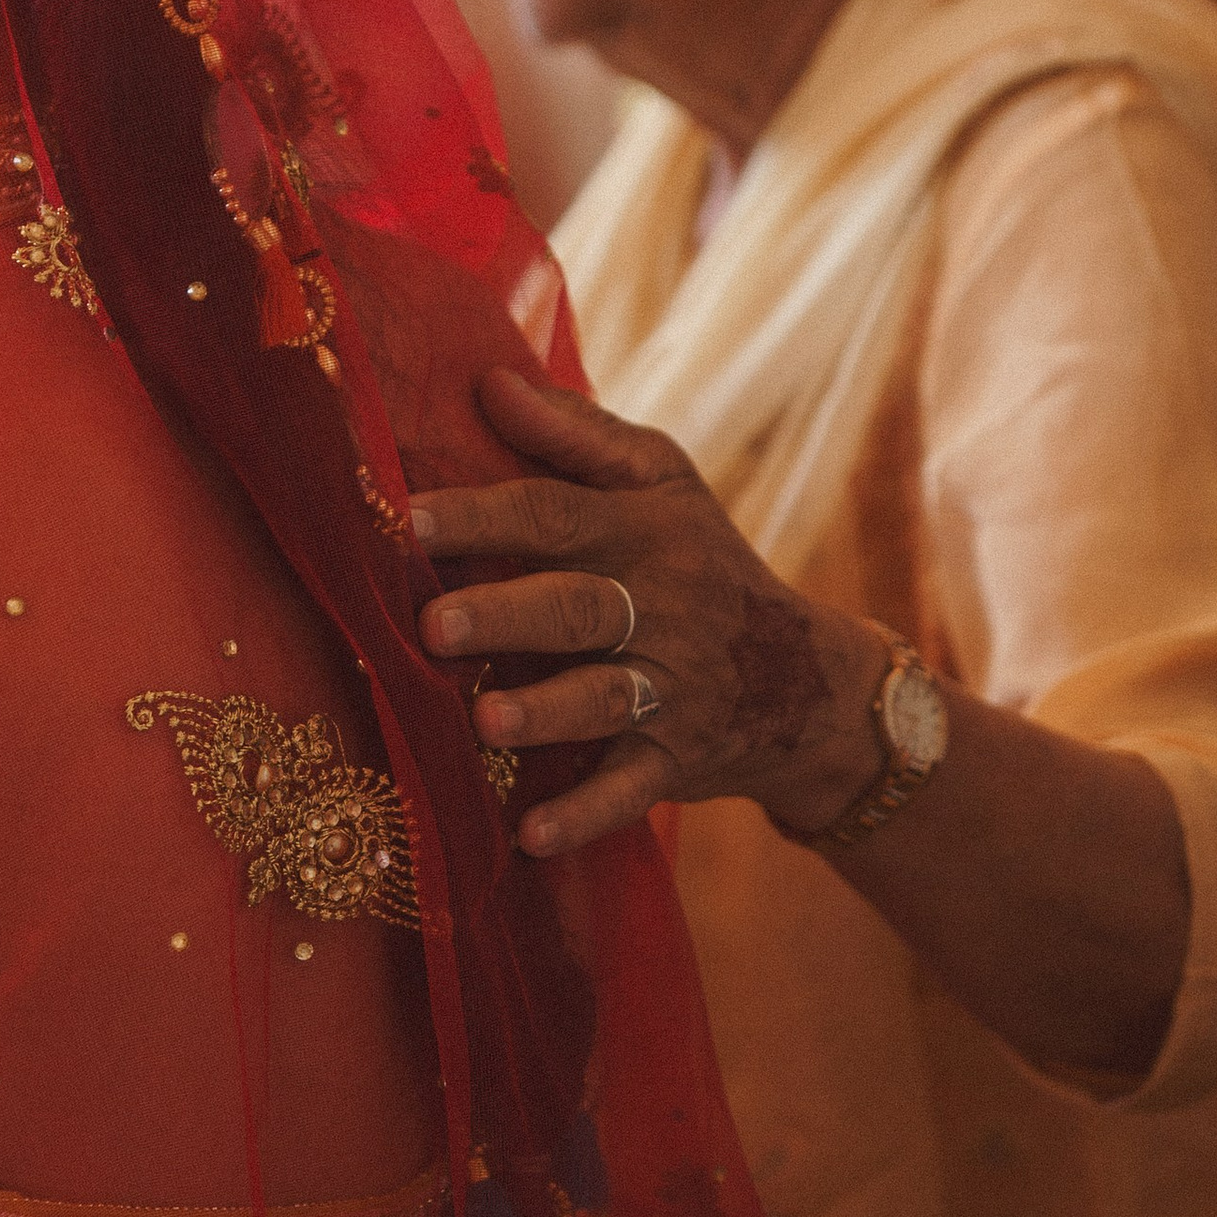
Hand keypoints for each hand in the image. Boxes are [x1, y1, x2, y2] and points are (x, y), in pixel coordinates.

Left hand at [409, 371, 885, 854]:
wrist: (809, 680)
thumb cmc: (704, 561)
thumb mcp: (664, 483)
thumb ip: (577, 435)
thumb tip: (488, 380)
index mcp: (645, 530)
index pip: (558, 513)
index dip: (483, 515)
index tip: (407, 518)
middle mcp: (661, 606)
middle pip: (577, 605)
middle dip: (507, 614)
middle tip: (433, 624)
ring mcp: (672, 689)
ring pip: (605, 698)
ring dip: (546, 711)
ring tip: (486, 719)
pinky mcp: (677, 760)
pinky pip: (630, 790)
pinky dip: (585, 815)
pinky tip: (531, 836)